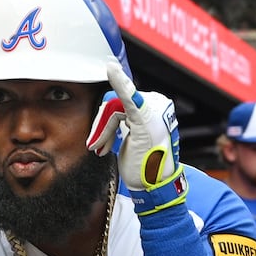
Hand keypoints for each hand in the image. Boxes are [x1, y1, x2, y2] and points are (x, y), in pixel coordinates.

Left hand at [87, 60, 183, 213]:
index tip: (100, 140)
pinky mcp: (144, 117)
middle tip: (98, 147)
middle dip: (102, 127)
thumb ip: (125, 120)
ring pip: (113, 108)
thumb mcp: (133, 137)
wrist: (153, 186)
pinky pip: (128, 98)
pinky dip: (120, 83)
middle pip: (116, 103)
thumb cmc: (144, 165)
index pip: (122, 103)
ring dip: (103, 131)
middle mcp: (158, 104)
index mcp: (155, 107)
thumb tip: (109, 110)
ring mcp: (153, 109)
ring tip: (101, 149)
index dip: (107, 123)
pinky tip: (111, 69)